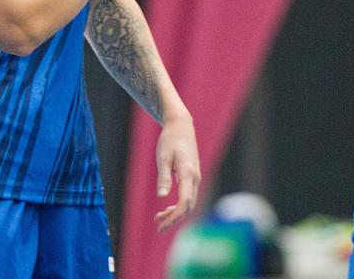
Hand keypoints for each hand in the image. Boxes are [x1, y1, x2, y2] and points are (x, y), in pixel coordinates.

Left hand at [153, 113, 199, 230]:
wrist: (181, 126)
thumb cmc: (170, 140)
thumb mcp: (163, 157)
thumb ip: (164, 178)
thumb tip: (162, 197)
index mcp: (188, 174)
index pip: (185, 203)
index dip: (174, 217)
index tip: (161, 225)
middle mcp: (195, 178)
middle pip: (188, 206)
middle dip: (174, 219)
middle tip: (158, 226)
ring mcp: (195, 178)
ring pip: (189, 203)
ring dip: (175, 213)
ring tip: (158, 219)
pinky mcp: (192, 177)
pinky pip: (188, 196)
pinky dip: (178, 205)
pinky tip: (166, 208)